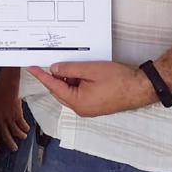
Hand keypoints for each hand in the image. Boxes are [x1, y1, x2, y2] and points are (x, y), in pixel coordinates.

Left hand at [0, 72, 29, 151]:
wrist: (6, 86)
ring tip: (23, 137)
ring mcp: (10, 118)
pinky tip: (26, 129)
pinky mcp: (18, 114)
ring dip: (20, 136)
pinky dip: (25, 128)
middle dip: (10, 144)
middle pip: (6, 136)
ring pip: (15, 132)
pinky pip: (22, 124)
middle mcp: (1, 120)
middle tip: (14, 148)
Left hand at [25, 61, 157, 117]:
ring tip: (74, 66)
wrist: (140, 88)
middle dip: (56, 77)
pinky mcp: (94, 105)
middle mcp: (80, 109)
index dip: (41, 76)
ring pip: (69, 92)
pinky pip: (79, 94)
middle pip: (60, 91)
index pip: (53, 87)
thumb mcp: (91, 70)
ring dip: (68, 79)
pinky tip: (81, 73)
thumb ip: (70, 69)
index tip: (31, 68)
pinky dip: (77, 83)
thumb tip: (55, 69)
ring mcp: (88, 108)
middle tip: (52, 62)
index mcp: (77, 102)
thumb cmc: (120, 80)